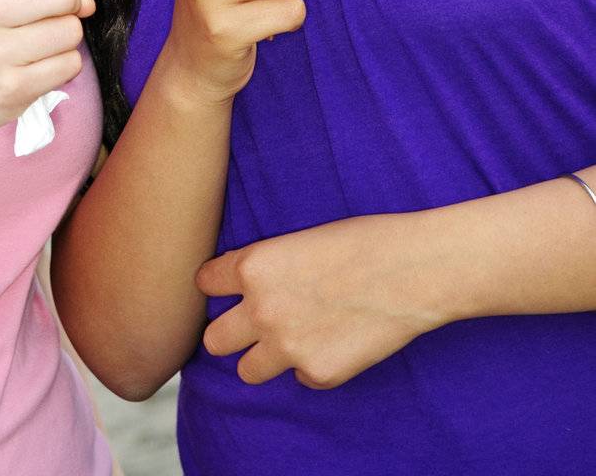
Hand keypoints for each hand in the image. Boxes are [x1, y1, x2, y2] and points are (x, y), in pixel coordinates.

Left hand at [197, 212, 445, 389]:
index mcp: (253, 267)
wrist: (413, 269)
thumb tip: (245, 284)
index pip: (205, 283)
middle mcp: (261, 311)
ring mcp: (288, 348)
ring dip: (263, 357)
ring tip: (290, 339)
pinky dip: (311, 366)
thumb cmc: (362, 241)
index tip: (232, 287)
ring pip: (246, 371)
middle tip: (252, 324)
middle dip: (230, 331)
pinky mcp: (318, 375)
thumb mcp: (299, 239)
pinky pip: (298, 379)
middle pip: (213, 339)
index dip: (220, 284)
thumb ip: (266, 266)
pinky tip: (335, 341)